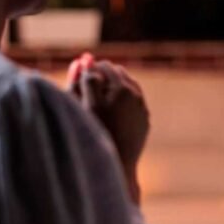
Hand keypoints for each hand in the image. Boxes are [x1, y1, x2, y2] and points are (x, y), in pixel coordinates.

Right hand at [68, 55, 148, 202]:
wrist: (116, 166)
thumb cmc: (95, 134)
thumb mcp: (84, 105)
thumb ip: (84, 80)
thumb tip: (85, 57)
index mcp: (122, 87)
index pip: (104, 67)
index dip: (89, 71)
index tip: (80, 80)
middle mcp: (136, 95)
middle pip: (118, 74)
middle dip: (104, 77)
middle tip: (88, 86)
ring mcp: (142, 109)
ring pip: (127, 88)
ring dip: (114, 88)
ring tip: (98, 98)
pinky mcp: (144, 121)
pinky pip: (133, 104)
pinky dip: (122, 103)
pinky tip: (110, 112)